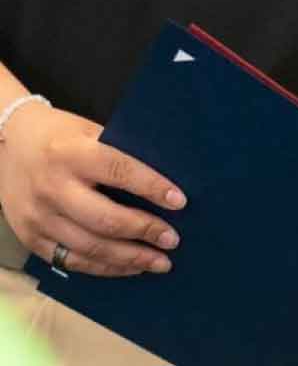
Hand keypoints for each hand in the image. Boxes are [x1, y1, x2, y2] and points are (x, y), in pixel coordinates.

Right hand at [0, 100, 185, 276]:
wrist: (8, 144)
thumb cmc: (59, 134)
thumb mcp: (88, 130)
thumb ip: (118, 152)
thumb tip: (164, 178)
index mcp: (73, 153)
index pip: (120, 171)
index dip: (152, 187)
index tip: (179, 201)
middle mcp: (54, 188)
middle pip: (105, 219)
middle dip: (144, 231)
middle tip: (172, 240)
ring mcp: (39, 217)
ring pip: (90, 247)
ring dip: (129, 259)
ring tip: (158, 262)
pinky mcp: (31, 238)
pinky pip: (71, 260)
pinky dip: (103, 267)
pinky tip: (127, 267)